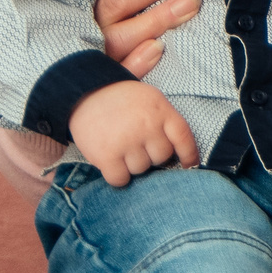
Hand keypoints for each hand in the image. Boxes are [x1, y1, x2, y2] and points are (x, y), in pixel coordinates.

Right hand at [68, 79, 197, 185]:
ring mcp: (127, 141)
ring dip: (132, 164)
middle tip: (136, 145)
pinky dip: (117, 176)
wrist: (82, 93)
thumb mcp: (149, 97)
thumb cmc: (120, 99)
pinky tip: (112, 163)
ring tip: (121, 148)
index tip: (189, 165)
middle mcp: (147, 126)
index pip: (183, 137)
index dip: (189, 154)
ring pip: (141, 169)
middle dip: (151, 155)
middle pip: (161, 157)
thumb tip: (177, 147)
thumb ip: (164, 118)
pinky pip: (121, 179)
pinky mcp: (107, 155)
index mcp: (161, 110)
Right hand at [96, 0, 207, 78]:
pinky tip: (158, 49)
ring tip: (193, 1)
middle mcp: (89, 21)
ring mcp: (96, 51)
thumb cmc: (112, 19)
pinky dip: (136, 62)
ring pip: (122, 34)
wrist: (87, 84)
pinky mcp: (103, 82)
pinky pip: (117, 74)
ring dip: (157, 17)